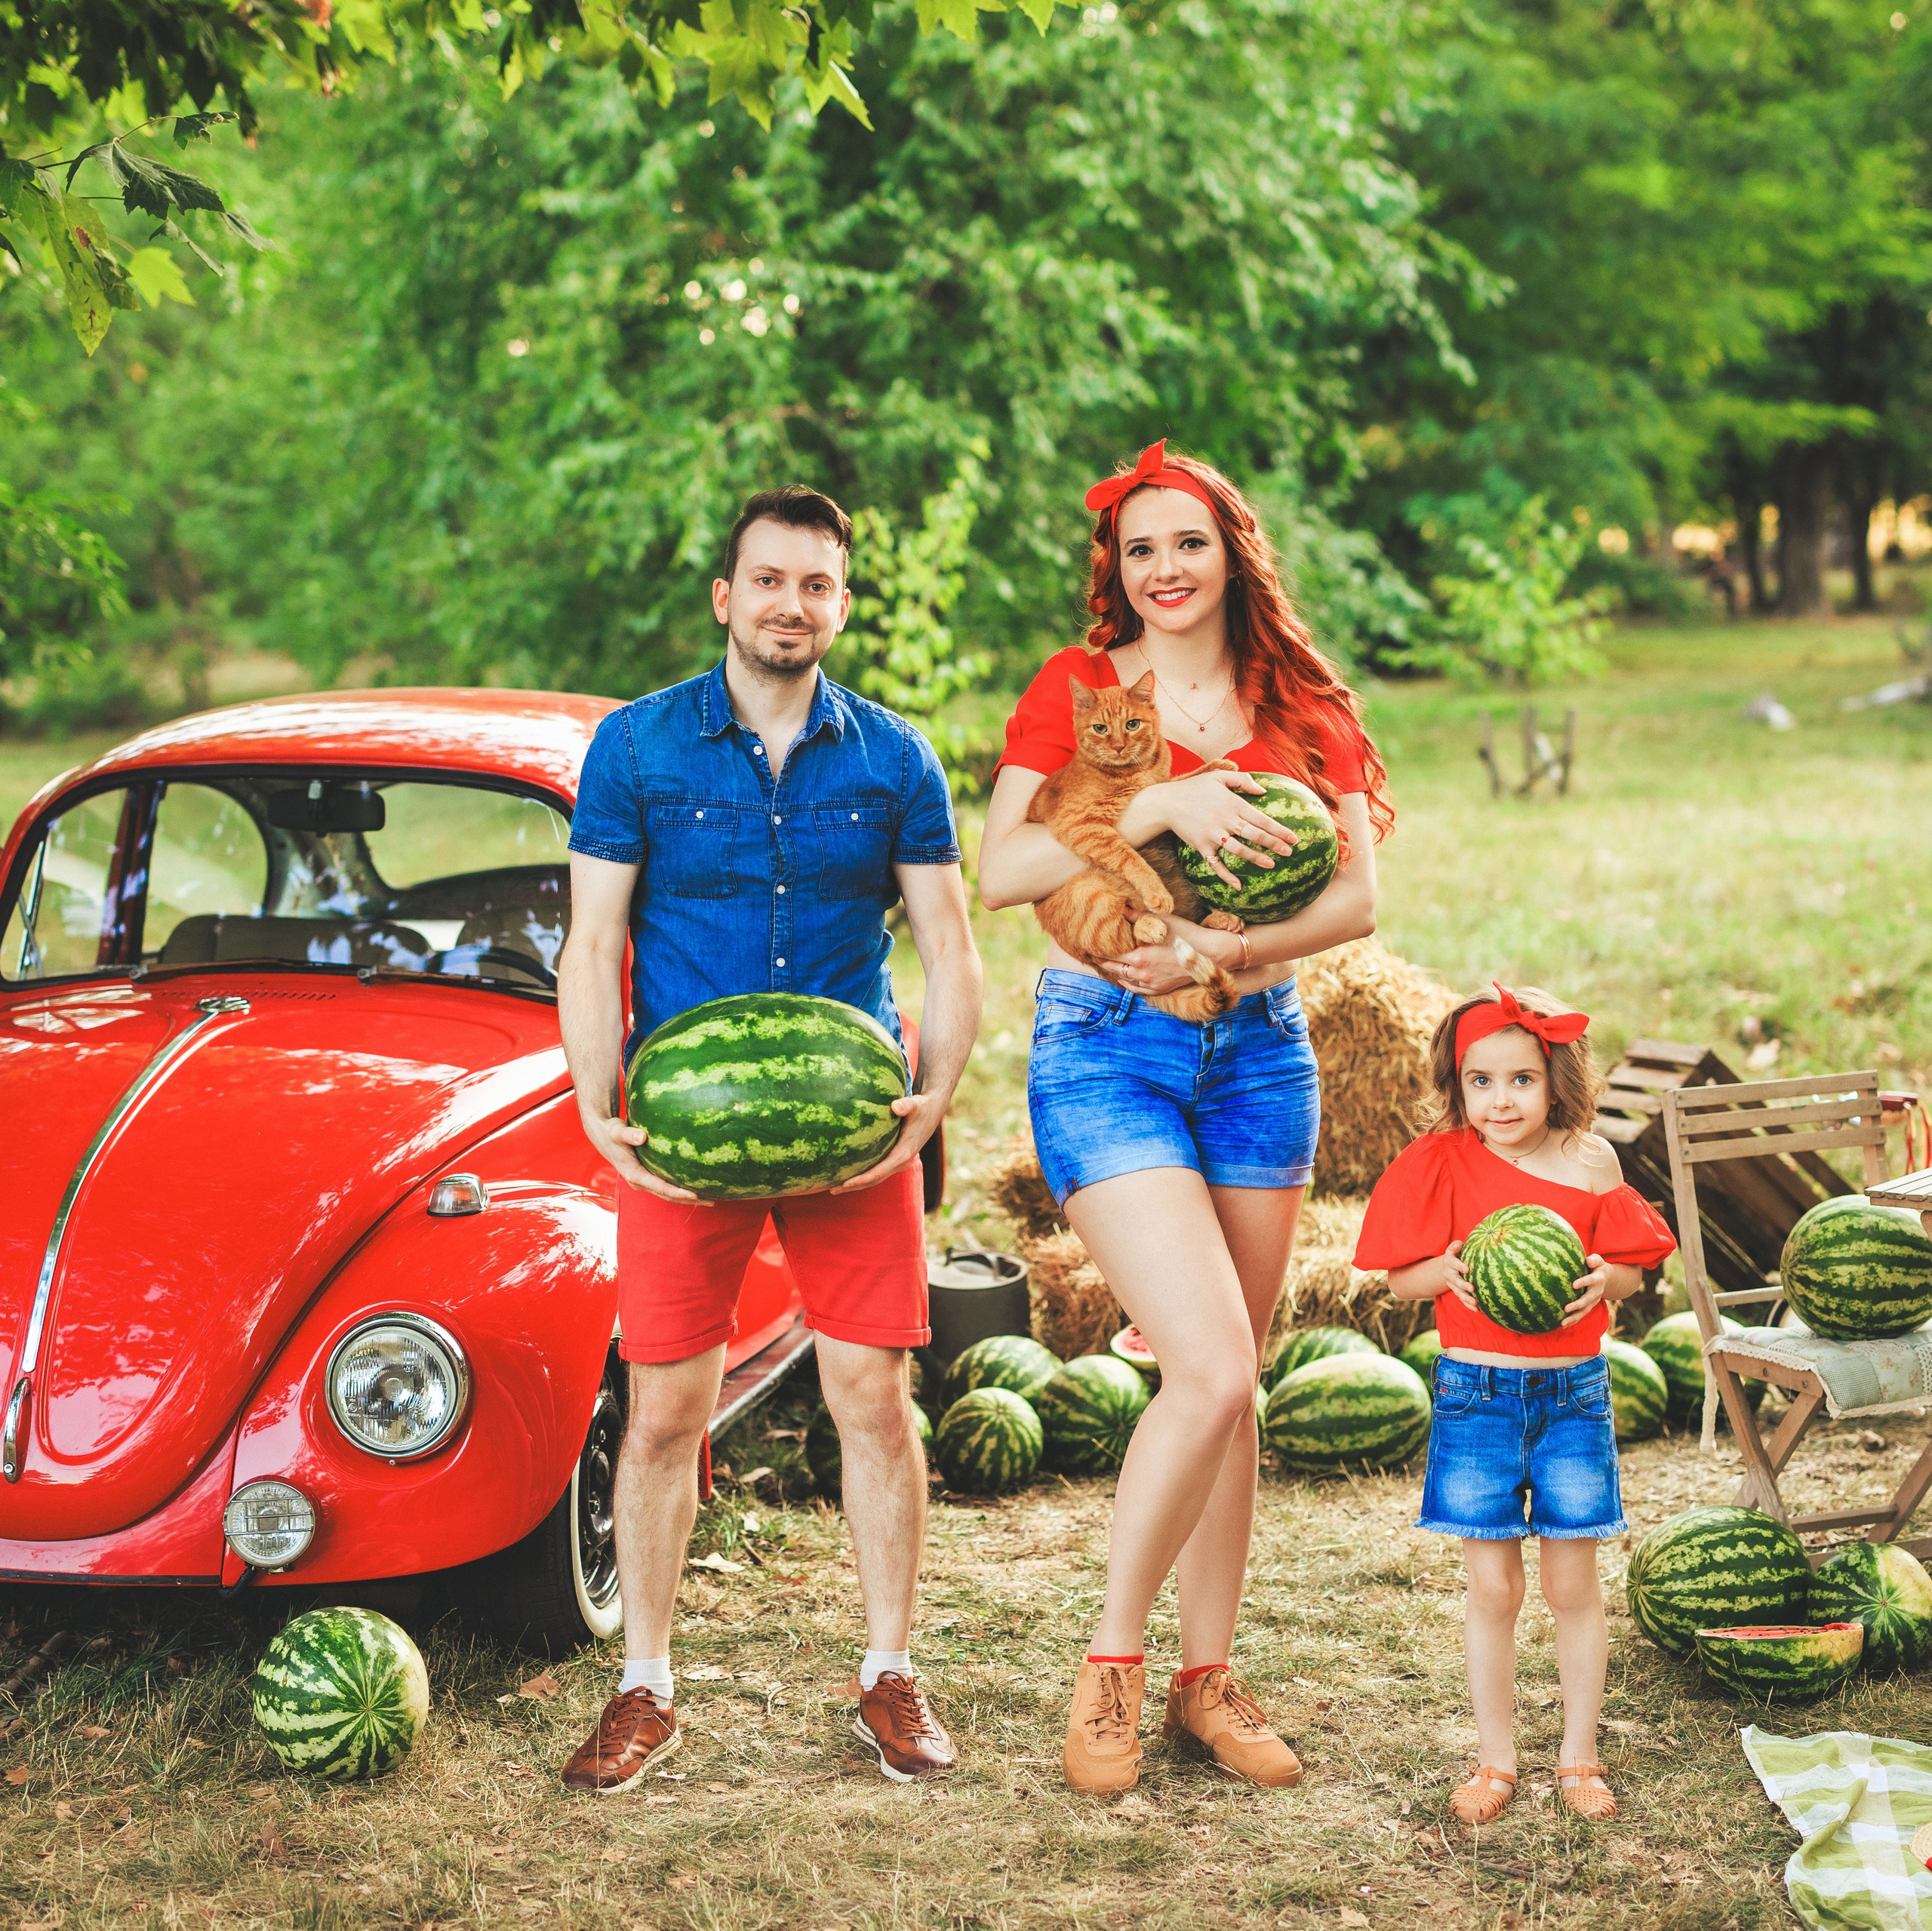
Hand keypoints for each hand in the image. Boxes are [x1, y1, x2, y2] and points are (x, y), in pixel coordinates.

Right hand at [582, 1109, 699, 1202]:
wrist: (603, 1135)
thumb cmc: (611, 1132)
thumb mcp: (617, 1131)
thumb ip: (628, 1134)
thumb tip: (642, 1136)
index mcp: (634, 1175)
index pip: (660, 1187)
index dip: (677, 1192)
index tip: (694, 1195)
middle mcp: (639, 1182)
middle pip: (667, 1196)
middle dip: (689, 1200)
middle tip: (711, 1201)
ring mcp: (643, 1181)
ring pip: (668, 1194)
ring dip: (688, 1198)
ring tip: (710, 1198)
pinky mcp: (647, 1176)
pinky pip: (666, 1185)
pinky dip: (681, 1188)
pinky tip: (697, 1185)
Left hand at [832, 1092, 943, 1193]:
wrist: (932, 1111)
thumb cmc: (921, 1107)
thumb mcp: (915, 1104)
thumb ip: (905, 1105)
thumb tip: (895, 1106)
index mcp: (903, 1154)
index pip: (878, 1172)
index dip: (861, 1179)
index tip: (844, 1183)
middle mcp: (901, 1162)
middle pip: (873, 1180)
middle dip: (853, 1186)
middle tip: (831, 1188)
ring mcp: (898, 1162)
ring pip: (874, 1178)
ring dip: (855, 1183)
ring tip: (833, 1186)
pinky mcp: (895, 1158)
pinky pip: (877, 1171)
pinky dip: (862, 1175)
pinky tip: (847, 1172)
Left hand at [1099, 915, 1237, 994]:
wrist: (1210, 954)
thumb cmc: (1187, 935)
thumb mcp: (1162, 922)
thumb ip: (1139, 916)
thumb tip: (1122, 908)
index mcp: (1139, 957)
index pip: (1111, 955)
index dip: (1100, 950)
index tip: (1090, 945)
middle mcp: (1142, 974)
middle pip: (1114, 968)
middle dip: (1103, 961)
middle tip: (1093, 954)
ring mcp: (1151, 984)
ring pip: (1125, 980)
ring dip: (1115, 972)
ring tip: (1106, 964)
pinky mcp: (1160, 989)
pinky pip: (1137, 989)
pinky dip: (1128, 983)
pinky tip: (1123, 977)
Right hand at [1154, 770, 1298, 889]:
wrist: (1166, 803)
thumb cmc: (1194, 788)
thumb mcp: (1218, 776)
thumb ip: (1242, 780)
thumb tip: (1263, 791)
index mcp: (1233, 804)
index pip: (1261, 819)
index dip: (1279, 829)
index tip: (1293, 838)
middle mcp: (1225, 821)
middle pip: (1254, 835)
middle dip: (1274, 845)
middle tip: (1289, 853)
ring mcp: (1213, 835)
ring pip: (1239, 850)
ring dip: (1256, 858)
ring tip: (1271, 864)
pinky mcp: (1202, 847)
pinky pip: (1216, 864)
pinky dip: (1227, 876)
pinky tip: (1238, 885)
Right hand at [1442, 1239, 1476, 1311]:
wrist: (1450, 1265)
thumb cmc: (1458, 1253)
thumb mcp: (1456, 1247)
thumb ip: (1457, 1246)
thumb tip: (1458, 1245)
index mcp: (1449, 1261)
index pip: (1453, 1263)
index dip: (1459, 1266)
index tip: (1467, 1269)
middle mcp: (1449, 1274)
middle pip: (1455, 1280)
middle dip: (1463, 1285)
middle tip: (1472, 1288)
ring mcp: (1452, 1284)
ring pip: (1458, 1292)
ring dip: (1466, 1298)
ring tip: (1475, 1303)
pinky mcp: (1457, 1291)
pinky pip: (1462, 1299)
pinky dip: (1468, 1305)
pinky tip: (1477, 1310)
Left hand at [1561, 1253, 1613, 1326]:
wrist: (1607, 1278)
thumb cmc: (1596, 1266)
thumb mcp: (1598, 1260)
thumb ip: (1594, 1259)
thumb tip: (1589, 1260)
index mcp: (1598, 1279)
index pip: (1591, 1280)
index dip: (1584, 1282)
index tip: (1574, 1285)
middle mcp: (1597, 1292)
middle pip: (1588, 1300)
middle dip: (1578, 1305)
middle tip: (1566, 1308)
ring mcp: (1594, 1301)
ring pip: (1585, 1311)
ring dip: (1574, 1317)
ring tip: (1562, 1322)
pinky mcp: (1589, 1306)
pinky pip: (1582, 1315)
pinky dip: (1573, 1321)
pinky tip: (1562, 1325)